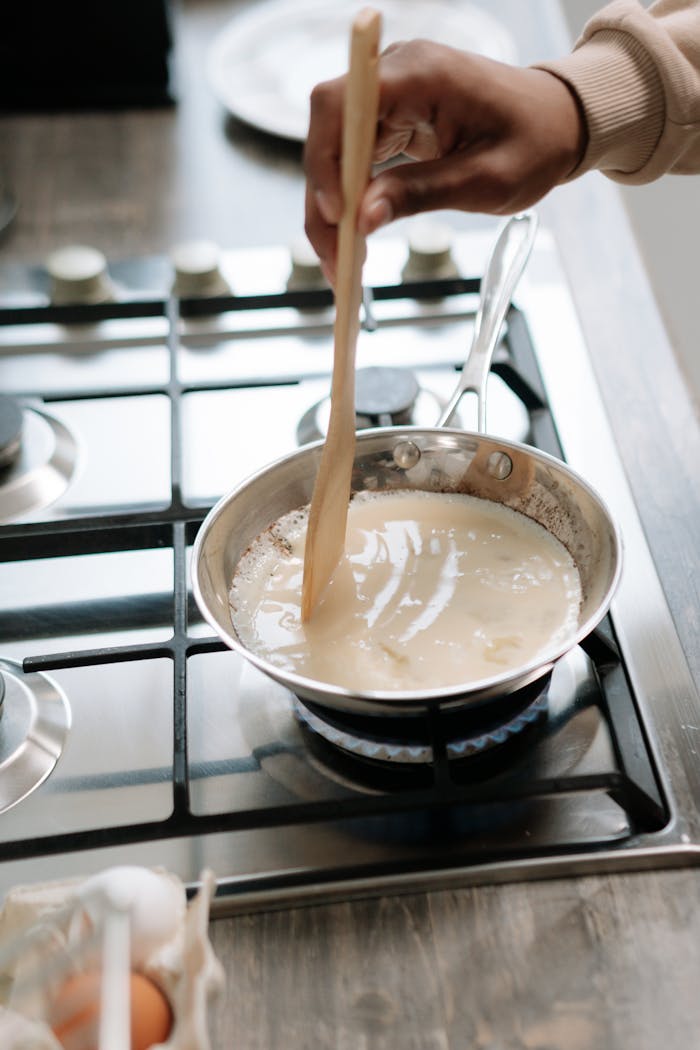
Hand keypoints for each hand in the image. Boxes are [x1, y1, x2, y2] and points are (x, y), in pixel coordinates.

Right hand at [304, 40, 585, 281]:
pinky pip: (353, 159)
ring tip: (342, 261)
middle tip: (334, 260)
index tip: (337, 213)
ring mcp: (391, 96)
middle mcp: (396, 74)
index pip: (341, 104)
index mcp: (421, 73)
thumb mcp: (485, 179)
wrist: (558, 122)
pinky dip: (350, 201)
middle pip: (329, 132)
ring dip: (331, 208)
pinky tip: (354, 238)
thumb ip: (422, 194)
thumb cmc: (534, 141)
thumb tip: (363, 219)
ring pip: (335, 152)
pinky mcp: (392, 118)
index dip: (325, 158)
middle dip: (323, 199)